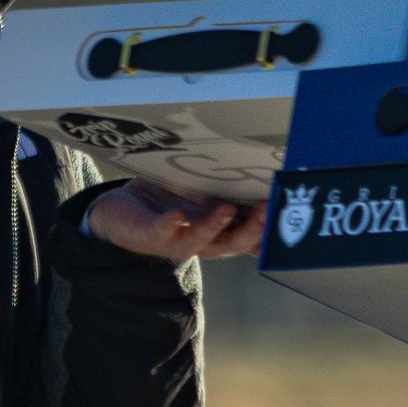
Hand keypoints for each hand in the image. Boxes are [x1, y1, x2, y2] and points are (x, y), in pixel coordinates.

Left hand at [84, 179, 266, 262]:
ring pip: (202, 240)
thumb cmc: (169, 200)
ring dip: (215, 226)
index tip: (286, 215)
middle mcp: (204, 241)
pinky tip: (177, 215)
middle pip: (233, 242)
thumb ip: (228, 187)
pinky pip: (162, 232)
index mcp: (221, 231)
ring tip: (226, 210)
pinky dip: (170, 224)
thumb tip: (262, 164)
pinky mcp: (151, 235)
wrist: (120, 214)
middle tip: (265, 212)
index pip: (252, 236)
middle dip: (251, 230)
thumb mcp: (203, 194)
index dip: (270, 231)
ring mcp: (178, 241)